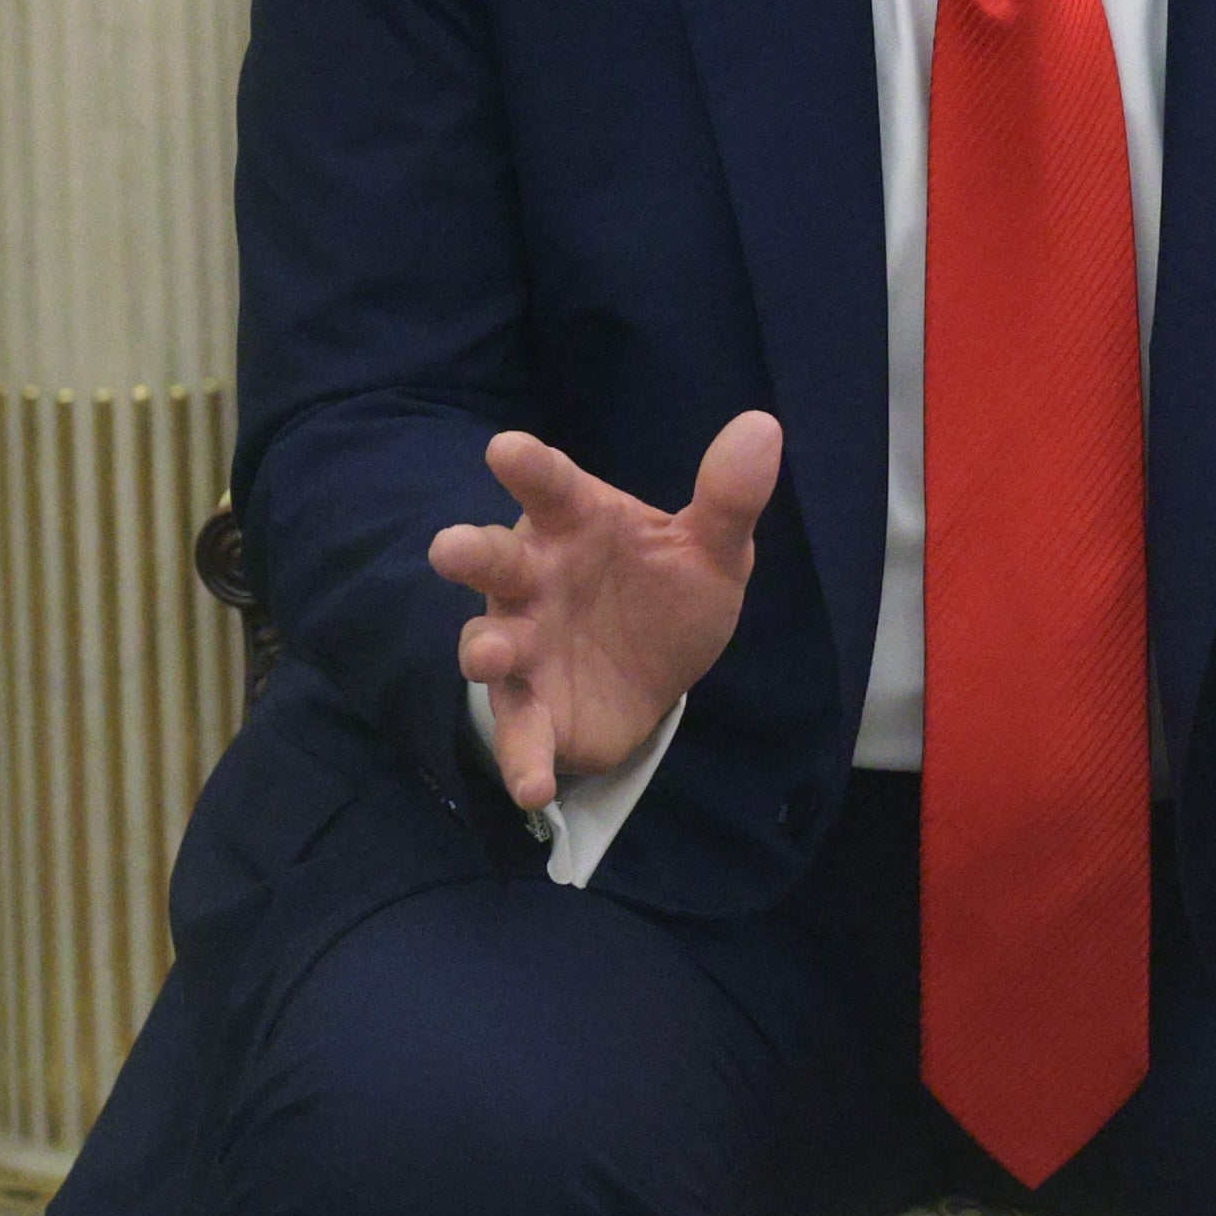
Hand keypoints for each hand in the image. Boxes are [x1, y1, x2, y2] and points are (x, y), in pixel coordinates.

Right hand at [426, 413, 781, 814]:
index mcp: (574, 523)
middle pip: (494, 559)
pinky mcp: (532, 706)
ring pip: (488, 640)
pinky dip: (523, 759)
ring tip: (489, 655)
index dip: (528, 467)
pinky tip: (534, 787)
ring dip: (484, 649)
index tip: (507, 449)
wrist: (661, 670)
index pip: (550, 486)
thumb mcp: (710, 550)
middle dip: (471, 553)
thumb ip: (728, 498)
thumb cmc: (664, 590)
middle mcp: (534, 578)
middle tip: (451, 548)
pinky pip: (521, 733)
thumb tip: (763, 427)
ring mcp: (524, 642)